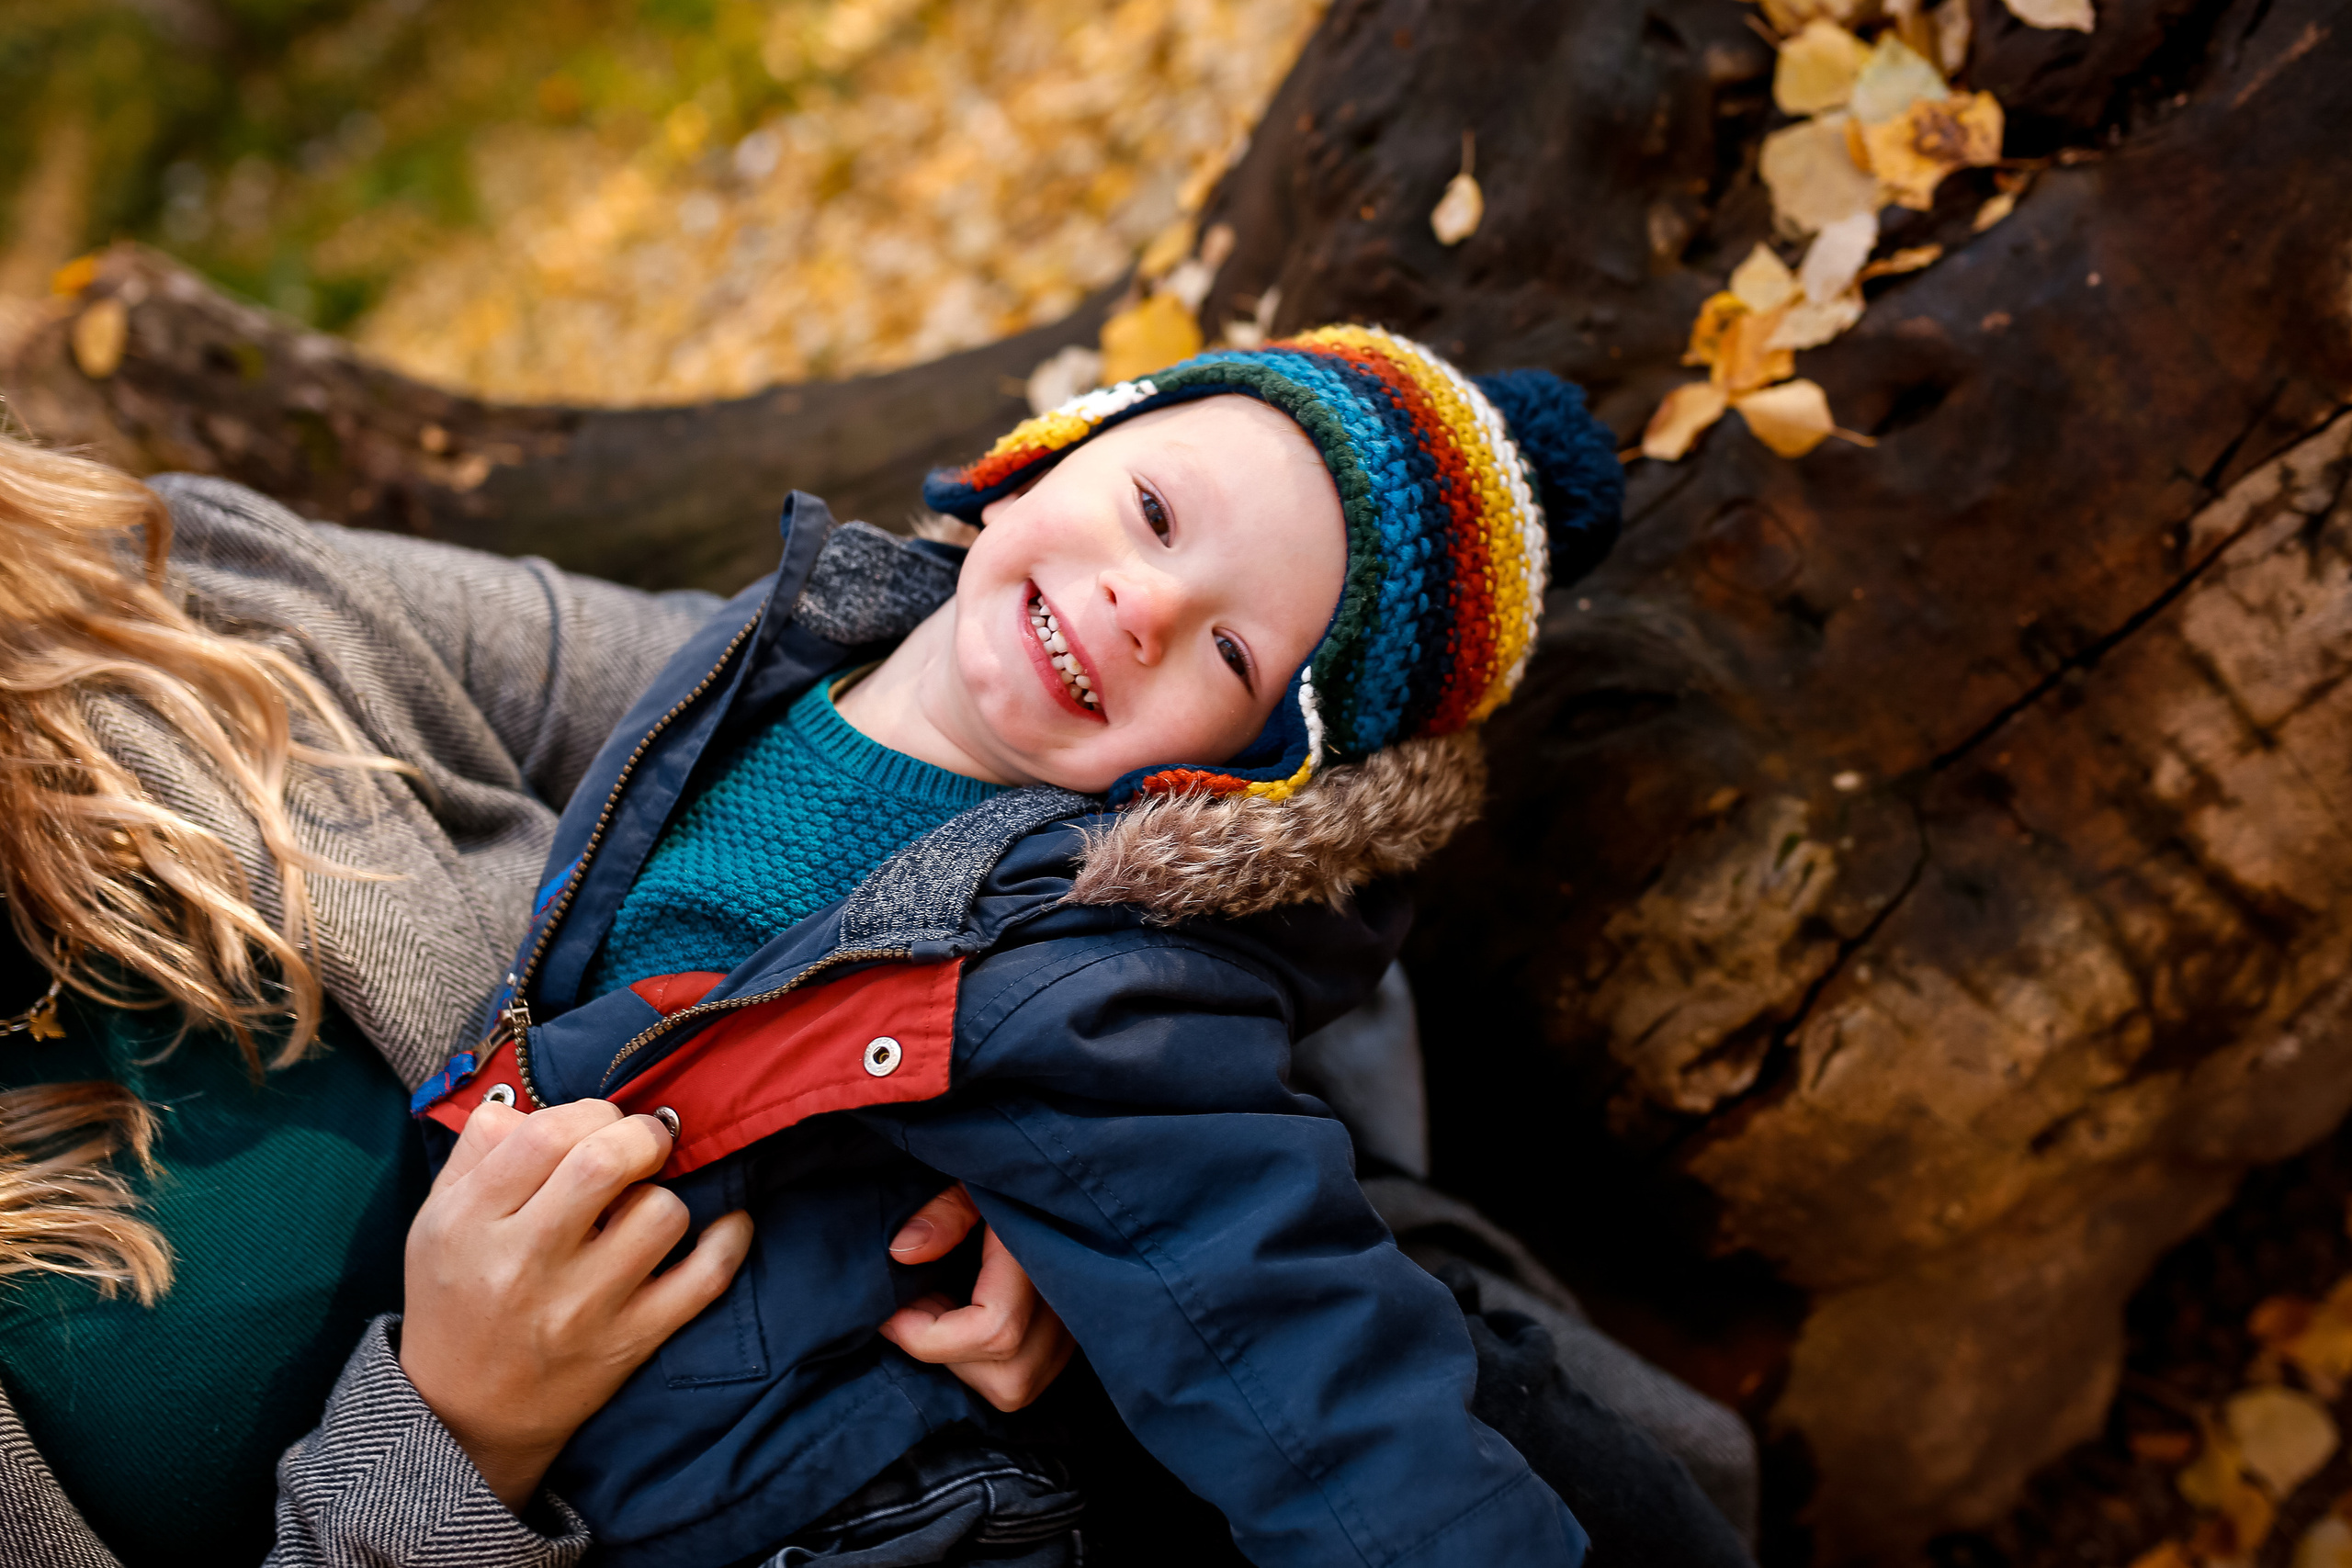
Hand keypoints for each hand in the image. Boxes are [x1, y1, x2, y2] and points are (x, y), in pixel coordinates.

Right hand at [400, 1099, 752, 1510]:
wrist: (464, 1416)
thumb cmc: (457, 1299)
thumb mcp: (436, 1219)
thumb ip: (479, 1149)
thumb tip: (536, 1102)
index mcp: (471, 1223)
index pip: (546, 1135)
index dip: (589, 1112)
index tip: (600, 1124)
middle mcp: (524, 1265)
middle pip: (605, 1164)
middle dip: (640, 1135)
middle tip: (643, 1144)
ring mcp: (583, 1309)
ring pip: (661, 1213)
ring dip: (666, 1195)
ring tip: (646, 1206)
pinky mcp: (631, 1342)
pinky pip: (707, 1276)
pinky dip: (729, 1237)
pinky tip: (722, 1221)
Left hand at [876, 1184, 1076, 1412]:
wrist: (1049, 1175)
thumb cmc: (1004, 1174)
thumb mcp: (973, 1174)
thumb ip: (945, 1209)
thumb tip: (905, 1253)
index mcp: (1044, 1255)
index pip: (994, 1331)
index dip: (929, 1334)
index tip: (892, 1309)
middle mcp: (1073, 1301)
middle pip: (1008, 1375)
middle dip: (947, 1352)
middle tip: (914, 1306)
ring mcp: (1078, 1325)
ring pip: (1016, 1385)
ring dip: (965, 1359)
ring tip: (940, 1308)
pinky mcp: (1070, 1338)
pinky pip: (1025, 1376)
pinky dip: (984, 1360)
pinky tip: (962, 1317)